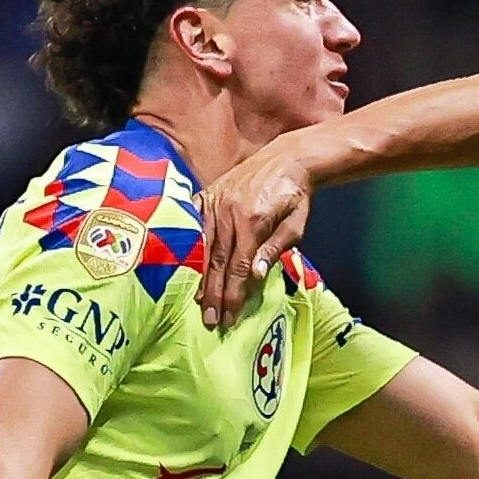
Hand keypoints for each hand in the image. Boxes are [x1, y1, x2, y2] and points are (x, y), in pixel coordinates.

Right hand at [197, 134, 319, 330]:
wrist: (287, 158)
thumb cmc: (295, 195)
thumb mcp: (295, 225)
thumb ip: (274, 249)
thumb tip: (254, 276)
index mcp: (253, 220)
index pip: (238, 266)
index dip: (233, 294)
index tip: (229, 317)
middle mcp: (228, 211)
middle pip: (217, 261)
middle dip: (214, 293)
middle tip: (210, 320)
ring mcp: (214, 201)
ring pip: (203, 246)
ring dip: (200, 276)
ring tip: (199, 301)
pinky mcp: (207, 194)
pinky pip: (193, 223)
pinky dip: (188, 245)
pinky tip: (183, 264)